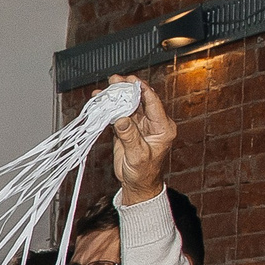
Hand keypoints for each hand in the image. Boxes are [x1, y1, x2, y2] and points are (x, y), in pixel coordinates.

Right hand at [106, 74, 176, 205]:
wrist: (137, 184)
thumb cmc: (143, 172)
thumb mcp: (138, 156)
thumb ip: (130, 136)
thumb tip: (121, 119)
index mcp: (162, 127)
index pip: (153, 103)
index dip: (142, 90)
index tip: (132, 81)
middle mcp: (152, 123)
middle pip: (140, 100)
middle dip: (127, 89)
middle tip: (116, 81)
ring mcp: (140, 125)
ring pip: (129, 105)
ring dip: (117, 97)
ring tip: (106, 88)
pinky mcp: (128, 129)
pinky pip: (119, 114)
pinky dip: (110, 108)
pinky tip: (101, 102)